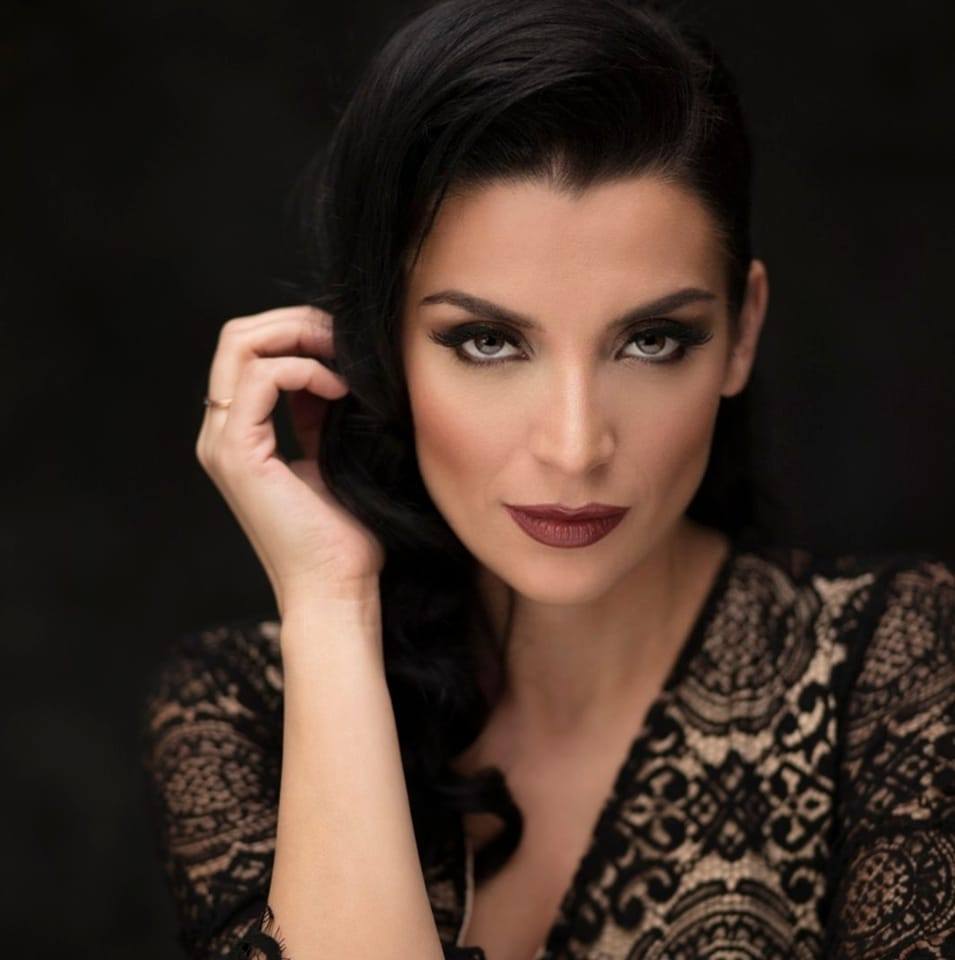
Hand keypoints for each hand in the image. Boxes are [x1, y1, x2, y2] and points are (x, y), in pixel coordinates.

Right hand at [196, 305, 384, 611]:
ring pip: (240, 345)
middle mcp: (222, 432)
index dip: (299, 331)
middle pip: (239, 336)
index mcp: (240, 432)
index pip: (250, 350)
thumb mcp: (331, 453)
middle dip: (296, 323)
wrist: (336, 588)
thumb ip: (317, 411)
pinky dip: (302, 369)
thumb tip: (330, 365)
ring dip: (299, 337)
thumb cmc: (344, 535)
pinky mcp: (237, 454)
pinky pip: (257, 378)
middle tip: (343, 338)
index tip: (346, 344)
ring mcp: (223, 442)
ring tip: (343, 359)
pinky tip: (337, 388)